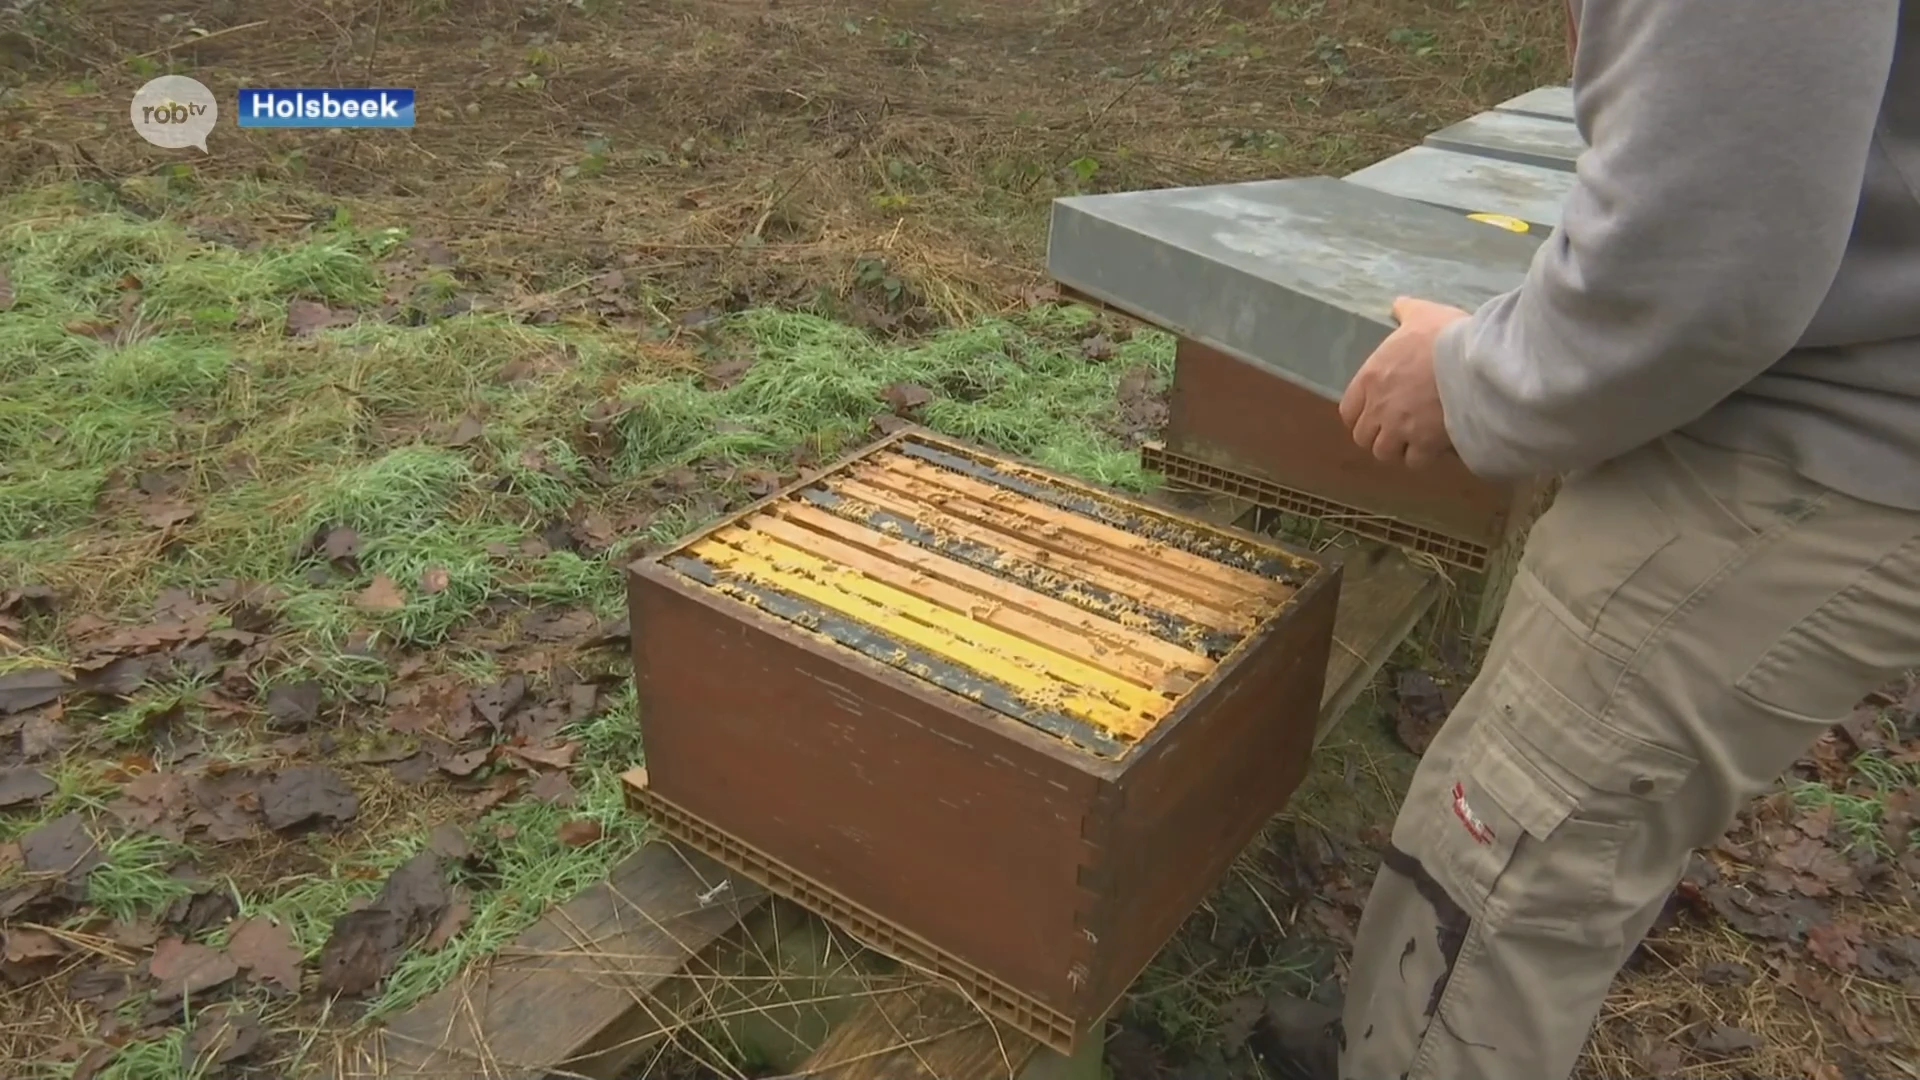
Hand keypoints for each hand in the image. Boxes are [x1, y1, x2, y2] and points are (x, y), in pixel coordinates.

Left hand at [1338, 297, 1471, 468]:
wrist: (1473, 361)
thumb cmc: (1444, 335)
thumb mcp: (1422, 313)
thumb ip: (1406, 311)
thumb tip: (1399, 305)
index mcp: (1371, 378)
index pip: (1348, 411)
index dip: (1361, 415)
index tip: (1375, 414)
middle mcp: (1378, 407)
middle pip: (1364, 437)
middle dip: (1379, 435)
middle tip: (1397, 428)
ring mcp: (1399, 428)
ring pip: (1385, 453)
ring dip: (1398, 448)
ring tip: (1415, 439)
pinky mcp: (1424, 443)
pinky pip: (1414, 461)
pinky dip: (1423, 456)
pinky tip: (1435, 445)